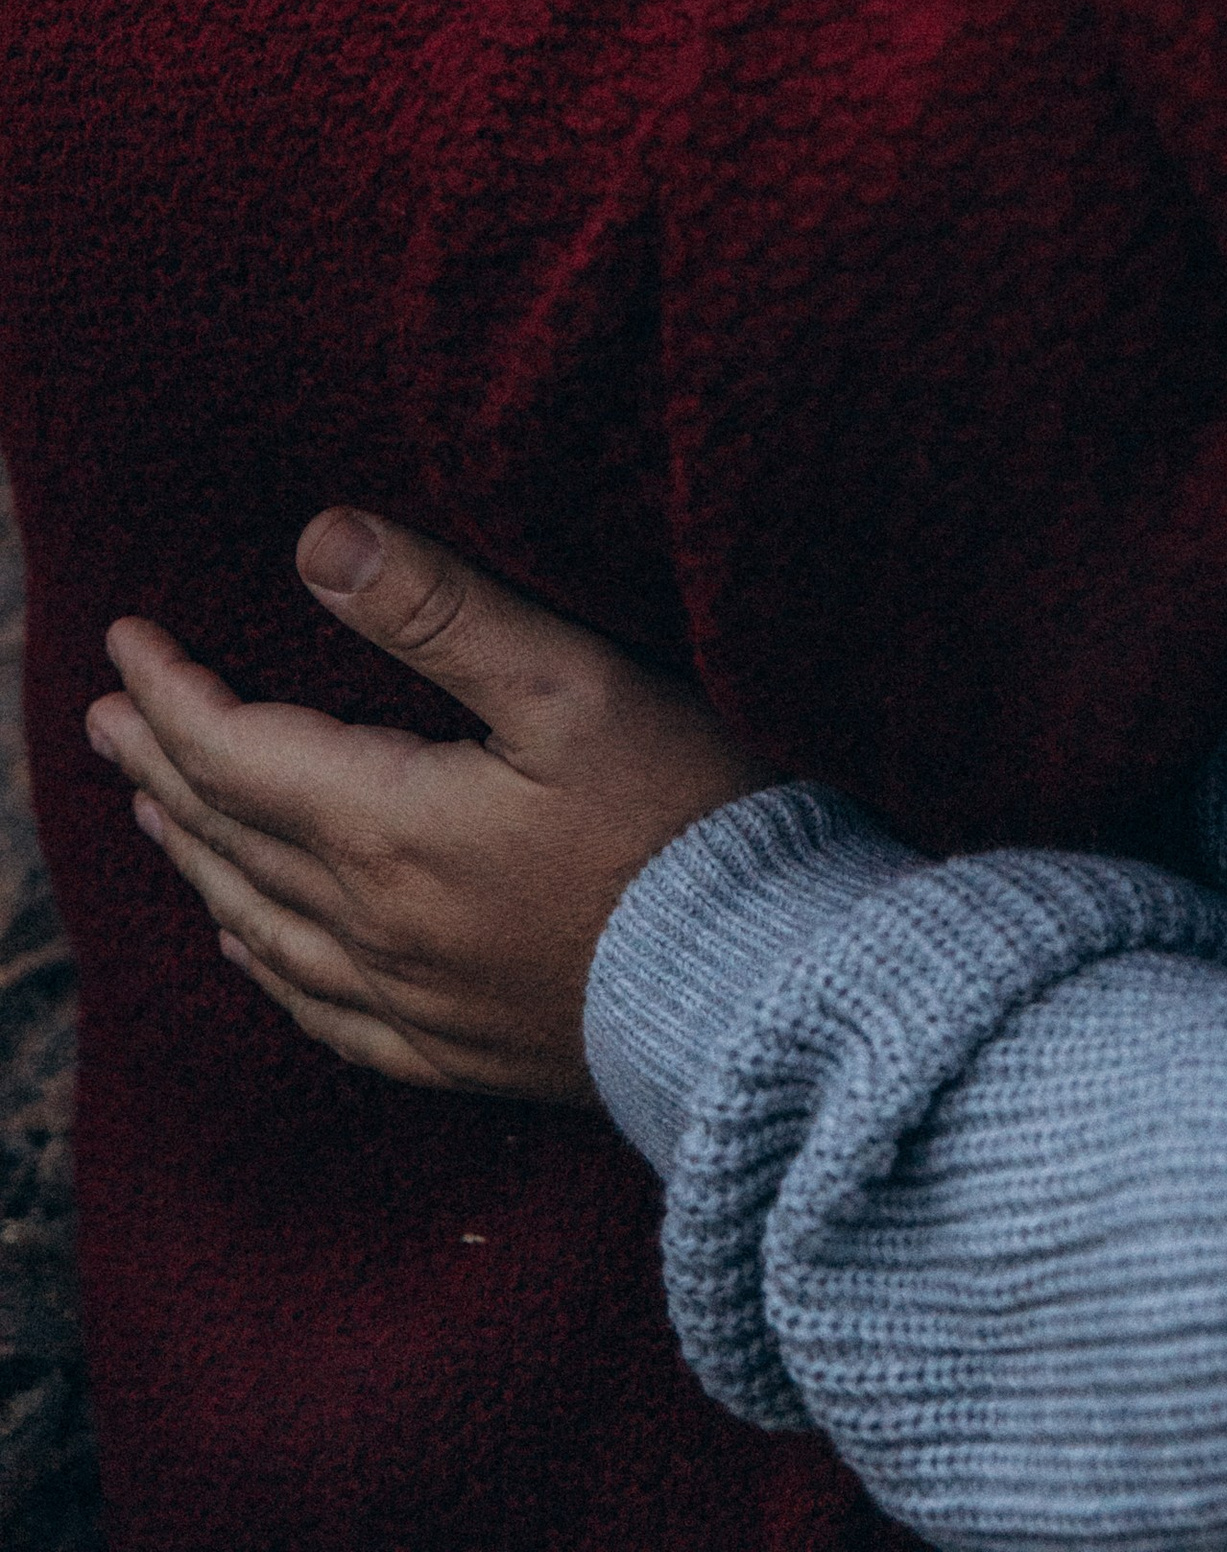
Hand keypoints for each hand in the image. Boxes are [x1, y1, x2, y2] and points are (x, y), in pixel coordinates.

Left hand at [85, 511, 770, 1100]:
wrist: (760, 986)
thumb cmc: (684, 817)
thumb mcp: (572, 681)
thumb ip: (439, 609)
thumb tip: (316, 537)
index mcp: (389, 827)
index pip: (235, 750)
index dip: (170, 692)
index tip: (125, 641)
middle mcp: (374, 925)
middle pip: (231, 833)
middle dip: (163, 763)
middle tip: (106, 716)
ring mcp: (413, 1000)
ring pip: (259, 923)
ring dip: (196, 855)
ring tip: (154, 809)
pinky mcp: (460, 1051)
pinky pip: (321, 1012)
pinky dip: (264, 964)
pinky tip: (247, 947)